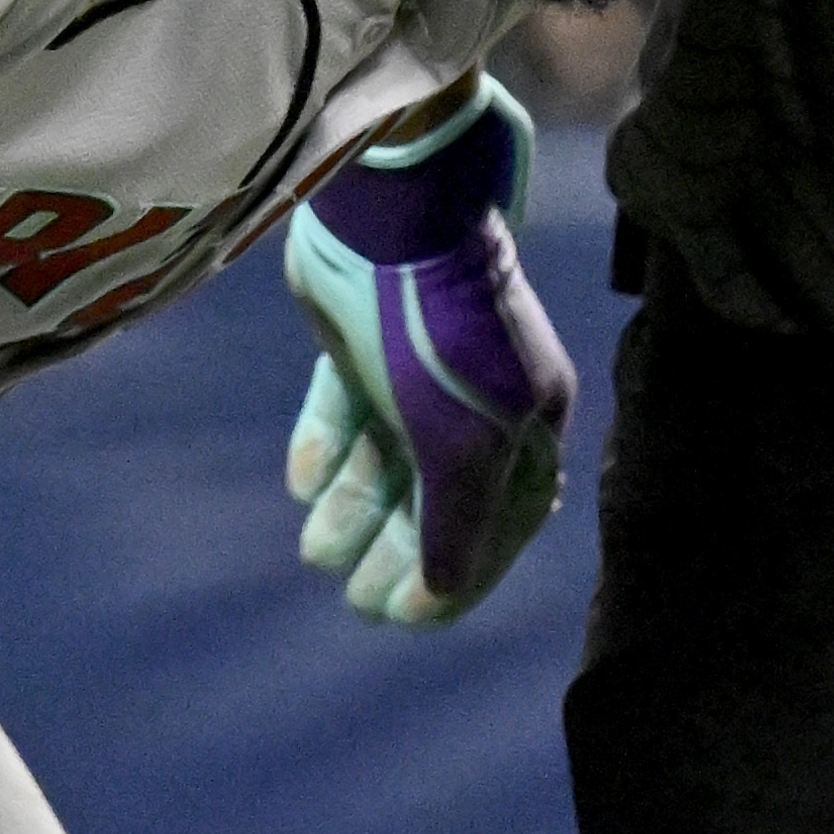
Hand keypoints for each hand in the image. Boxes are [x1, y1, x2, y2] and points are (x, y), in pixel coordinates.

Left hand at [280, 84, 576, 623]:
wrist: (392, 215)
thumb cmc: (442, 338)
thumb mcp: (461, 447)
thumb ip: (455, 527)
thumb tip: (442, 593)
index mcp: (529, 421)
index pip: (503, 521)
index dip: (460, 575)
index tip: (411, 617)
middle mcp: (480, 395)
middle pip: (441, 494)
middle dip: (401, 550)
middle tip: (358, 601)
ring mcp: (420, 362)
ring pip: (390, 454)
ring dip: (357, 508)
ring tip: (317, 552)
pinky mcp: (364, 334)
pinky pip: (347, 405)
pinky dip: (328, 444)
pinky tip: (304, 485)